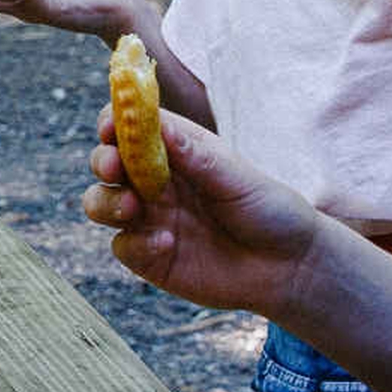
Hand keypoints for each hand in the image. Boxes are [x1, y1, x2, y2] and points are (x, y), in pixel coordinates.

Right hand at [80, 105, 324, 321]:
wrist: (291, 269)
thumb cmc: (270, 212)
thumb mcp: (238, 177)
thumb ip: (195, 154)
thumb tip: (155, 122)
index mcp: (176, 152)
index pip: (131, 128)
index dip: (114, 122)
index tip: (111, 126)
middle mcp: (155, 182)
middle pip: (106, 163)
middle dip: (102, 161)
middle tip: (114, 168)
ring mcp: (150, 219)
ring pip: (100, 203)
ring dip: (105, 202)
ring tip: (132, 207)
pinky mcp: (150, 256)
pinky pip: (123, 246)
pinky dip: (136, 243)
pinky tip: (166, 244)